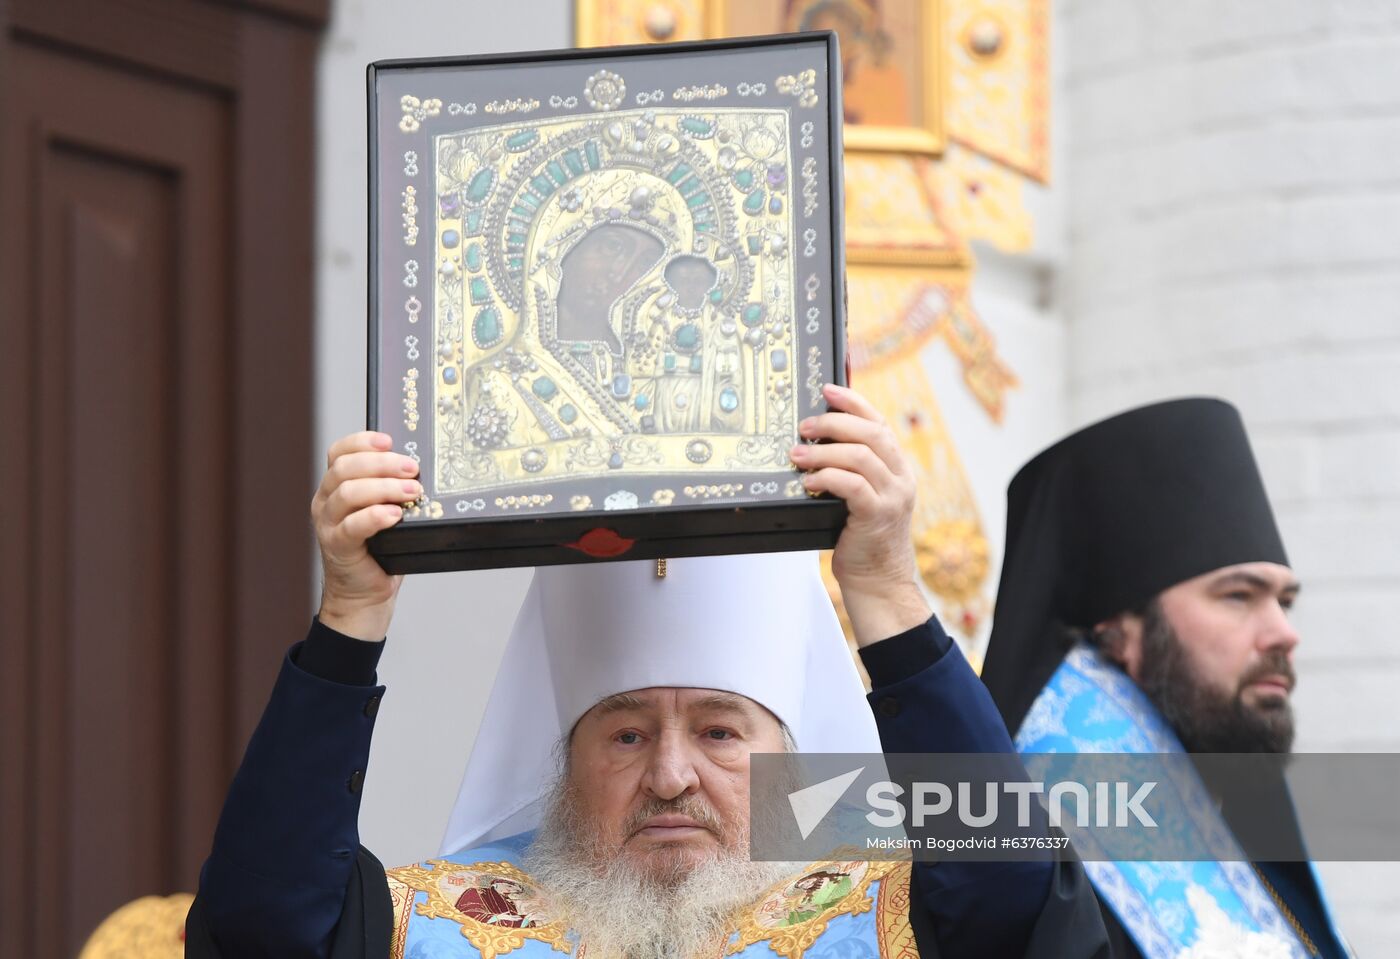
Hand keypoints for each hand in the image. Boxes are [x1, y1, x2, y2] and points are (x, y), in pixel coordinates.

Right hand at [311, 431, 417, 639]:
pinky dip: (375, 516)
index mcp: (336, 486)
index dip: (362, 441)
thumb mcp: (387, 512)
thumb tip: (424, 468)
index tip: (390, 440)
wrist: (366, 596)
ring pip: (347, 493)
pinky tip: (394, 516)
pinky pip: (351, 526)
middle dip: (383, 463)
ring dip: (384, 488)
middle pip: (345, 468)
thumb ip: (394, 489)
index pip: (339, 451)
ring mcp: (327, 524)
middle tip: (413, 469)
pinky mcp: (335, 547)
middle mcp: (326, 500)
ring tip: (412, 493)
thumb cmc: (381, 550)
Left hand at [789, 384, 930, 645]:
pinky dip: (826, 477)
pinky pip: (851, 485)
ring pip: (859, 456)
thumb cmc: (862, 538)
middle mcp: (900, 477)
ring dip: (823, 452)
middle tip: (804, 426)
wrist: (879, 581)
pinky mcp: (878, 515)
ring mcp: (893, 496)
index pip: (878, 422)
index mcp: (897, 467)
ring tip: (797, 455)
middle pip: (871, 432)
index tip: (827, 389)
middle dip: (834, 422)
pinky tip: (809, 482)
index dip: (854, 401)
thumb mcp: (860, 496)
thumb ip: (849, 470)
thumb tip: (815, 440)